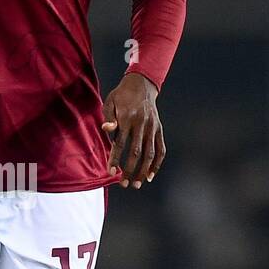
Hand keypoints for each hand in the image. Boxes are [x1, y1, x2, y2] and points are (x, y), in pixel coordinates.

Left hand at [101, 71, 165, 188]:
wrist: (142, 84)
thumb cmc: (121, 96)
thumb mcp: (110, 102)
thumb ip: (108, 117)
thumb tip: (107, 129)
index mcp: (128, 118)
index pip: (120, 143)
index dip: (115, 159)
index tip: (110, 172)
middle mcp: (142, 124)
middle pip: (136, 152)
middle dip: (130, 170)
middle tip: (123, 183)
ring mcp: (153, 127)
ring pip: (150, 153)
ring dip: (143, 170)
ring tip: (136, 184)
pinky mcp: (159, 129)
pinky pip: (161, 149)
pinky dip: (157, 164)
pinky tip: (150, 176)